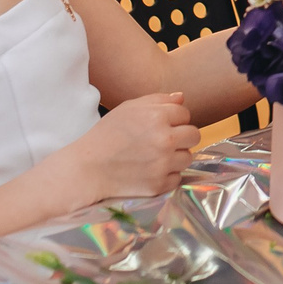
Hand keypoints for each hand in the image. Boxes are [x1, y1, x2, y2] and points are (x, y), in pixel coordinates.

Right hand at [55, 91, 197, 204]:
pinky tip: (150, 170)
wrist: (88, 168)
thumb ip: (158, 100)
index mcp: (157, 117)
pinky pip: (177, 178)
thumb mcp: (128, 108)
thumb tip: (182, 98)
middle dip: (181, 136)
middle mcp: (165, 140)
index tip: (159, 125)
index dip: (173, 119)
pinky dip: (167, 175)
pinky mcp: (159, 185)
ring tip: (155, 156)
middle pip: (194, 136)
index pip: (185, 114)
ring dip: (176, 156)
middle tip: (163, 141)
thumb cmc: (106, 134)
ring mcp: (163, 164)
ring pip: (188, 157)